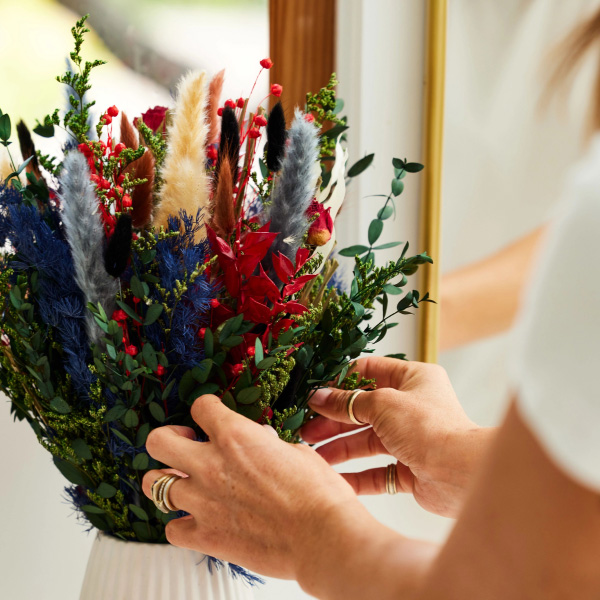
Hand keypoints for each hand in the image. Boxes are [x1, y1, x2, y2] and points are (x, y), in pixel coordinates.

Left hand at [141, 395, 382, 583]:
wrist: (323, 537)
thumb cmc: (318, 492)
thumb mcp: (294, 451)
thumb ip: (264, 446)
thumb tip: (260, 447)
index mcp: (235, 436)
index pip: (201, 407)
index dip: (206, 409)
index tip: (210, 416)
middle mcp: (211, 464)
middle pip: (157, 441)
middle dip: (169, 439)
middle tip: (185, 445)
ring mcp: (203, 501)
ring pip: (153, 484)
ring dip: (167, 482)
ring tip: (184, 484)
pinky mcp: (206, 535)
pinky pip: (172, 530)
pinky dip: (181, 525)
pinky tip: (197, 521)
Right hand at [301, 357, 493, 516]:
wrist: (460, 472)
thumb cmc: (427, 425)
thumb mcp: (382, 403)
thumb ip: (347, 402)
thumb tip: (318, 397)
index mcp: (413, 379)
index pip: (370, 372)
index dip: (341, 382)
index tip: (315, 392)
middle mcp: (412, 407)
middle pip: (364, 410)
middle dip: (334, 420)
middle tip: (305, 428)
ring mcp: (410, 439)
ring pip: (367, 441)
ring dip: (340, 447)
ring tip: (313, 454)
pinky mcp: (410, 468)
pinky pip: (376, 470)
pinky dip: (355, 475)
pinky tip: (334, 478)